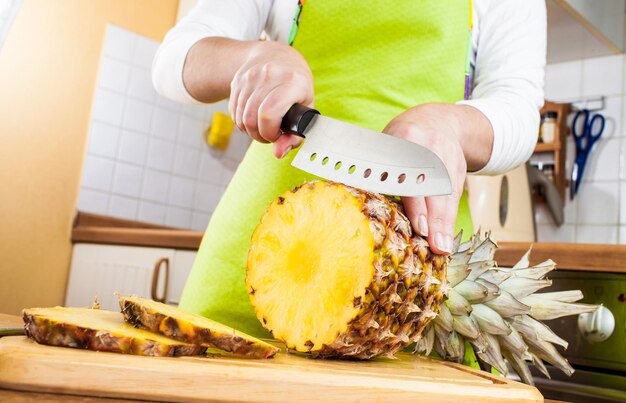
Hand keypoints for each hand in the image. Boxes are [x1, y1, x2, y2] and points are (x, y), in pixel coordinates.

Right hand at [228, 41, 313, 158]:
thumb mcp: (306, 108)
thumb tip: (278, 153)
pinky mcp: (237, 80)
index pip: (269, 114)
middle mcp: (269, 74)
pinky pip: (234, 112)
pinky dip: (242, 122)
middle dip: (259, 135)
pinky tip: (253, 118)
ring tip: (262, 127)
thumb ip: (295, 136)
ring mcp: (250, 76)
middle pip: (252, 119)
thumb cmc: (296, 86)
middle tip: (269, 134)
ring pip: (241, 118)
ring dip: (250, 130)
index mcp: (292, 81)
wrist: (277, 55)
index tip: (277, 134)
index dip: (270, 132)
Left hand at [383, 105, 469, 254]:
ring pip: (446, 194)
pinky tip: (447, 236)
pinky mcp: (459, 167)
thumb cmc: (403, 141)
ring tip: (442, 247)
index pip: (410, 174)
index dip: (416, 202)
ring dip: (444, 223)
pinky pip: (454, 196)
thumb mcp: (387, 143)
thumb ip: (377, 168)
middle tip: (434, 244)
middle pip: (432, 187)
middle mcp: (429, 147)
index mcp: (405, 139)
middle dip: (434, 217)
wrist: (438, 121)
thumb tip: (356, 191)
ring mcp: (447, 157)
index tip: (420, 226)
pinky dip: (450, 218)